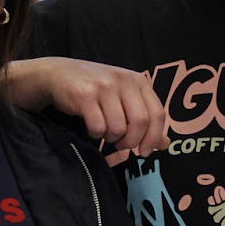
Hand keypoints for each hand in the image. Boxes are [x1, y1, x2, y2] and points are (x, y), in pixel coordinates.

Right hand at [8, 57, 168, 155]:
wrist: (59, 73)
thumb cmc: (96, 90)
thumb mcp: (124, 99)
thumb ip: (146, 119)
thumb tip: (164, 144)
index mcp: (139, 81)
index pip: (157, 114)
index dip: (154, 137)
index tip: (145, 152)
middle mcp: (124, 80)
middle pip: (140, 122)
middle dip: (131, 142)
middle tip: (122, 145)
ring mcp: (104, 86)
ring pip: (118, 127)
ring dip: (111, 138)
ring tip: (105, 132)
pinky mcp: (84, 95)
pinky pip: (98, 127)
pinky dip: (96, 134)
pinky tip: (91, 126)